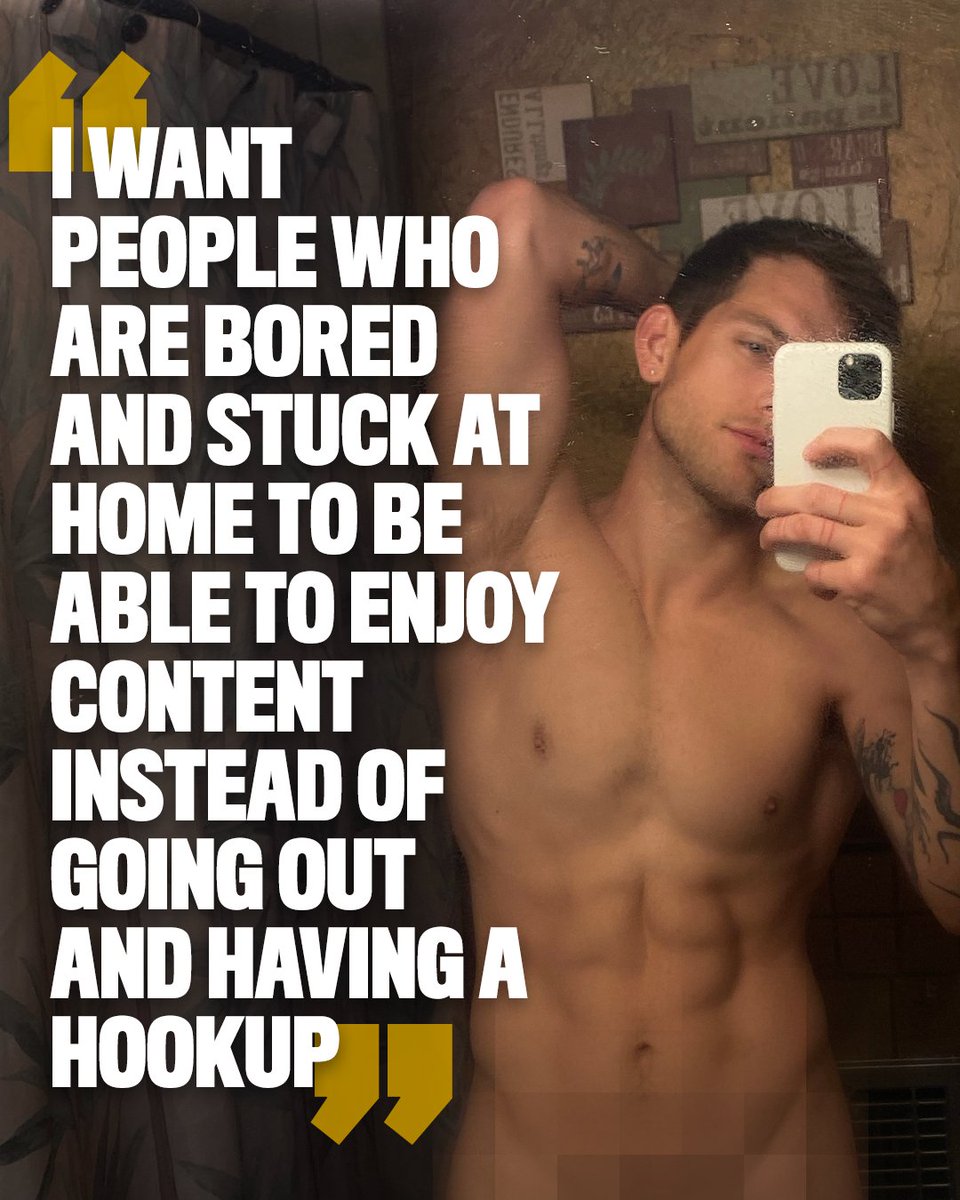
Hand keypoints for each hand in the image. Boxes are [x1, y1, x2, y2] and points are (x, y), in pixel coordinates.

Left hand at [756, 427, 959, 660]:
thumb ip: (871, 498)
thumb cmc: (910, 559)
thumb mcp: (906, 517)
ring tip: (768, 537)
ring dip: (776, 532)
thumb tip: (811, 481)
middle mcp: (889, 515)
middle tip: (763, 504)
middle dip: (777, 499)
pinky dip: (808, 577)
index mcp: (902, 493)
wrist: (932, 612)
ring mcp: (873, 548)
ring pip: (804, 528)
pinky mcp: (857, 579)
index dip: (834, 440)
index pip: (872, 446)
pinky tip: (817, 582)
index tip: (808, 452)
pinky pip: (813, 571)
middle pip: (816, 494)